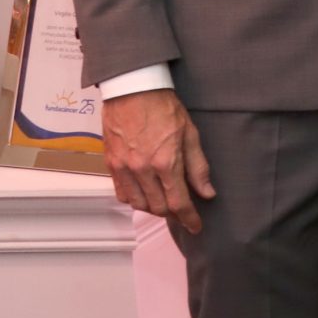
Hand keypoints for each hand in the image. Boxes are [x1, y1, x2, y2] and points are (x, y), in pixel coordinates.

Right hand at [102, 88, 215, 234]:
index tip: (196, 227)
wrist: (133, 90)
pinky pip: (121, 193)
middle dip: (173, 214)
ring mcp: (124, 168)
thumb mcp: (191, 135)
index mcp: (166, 163)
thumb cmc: (165, 109)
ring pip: (138, 204)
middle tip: (183, 212)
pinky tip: (144, 194)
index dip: (189, 219)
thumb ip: (198, 167)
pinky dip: (134, 199)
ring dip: (153, 208)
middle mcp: (142, 170)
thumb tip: (207, 193)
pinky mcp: (111, 164)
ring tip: (165, 203)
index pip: (178, 203)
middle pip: (158, 208)